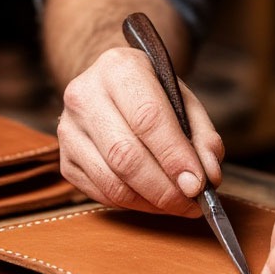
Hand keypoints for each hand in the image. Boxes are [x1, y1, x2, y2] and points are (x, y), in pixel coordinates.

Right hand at [57, 45, 223, 214]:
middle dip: (163, 188)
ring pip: (111, 180)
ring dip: (150, 201)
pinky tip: (153, 201)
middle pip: (125, 154)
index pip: (148, 117)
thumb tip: (209, 176)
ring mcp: (68, 129)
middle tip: (191, 203)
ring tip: (178, 205)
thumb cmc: (153, 93)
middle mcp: (85, 95)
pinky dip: (132, 204)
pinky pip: (100, 193)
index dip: (174, 155)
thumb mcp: (184, 100)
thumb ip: (203, 136)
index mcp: (119, 68)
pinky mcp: (65, 159)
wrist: (111, 86)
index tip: (197, 184)